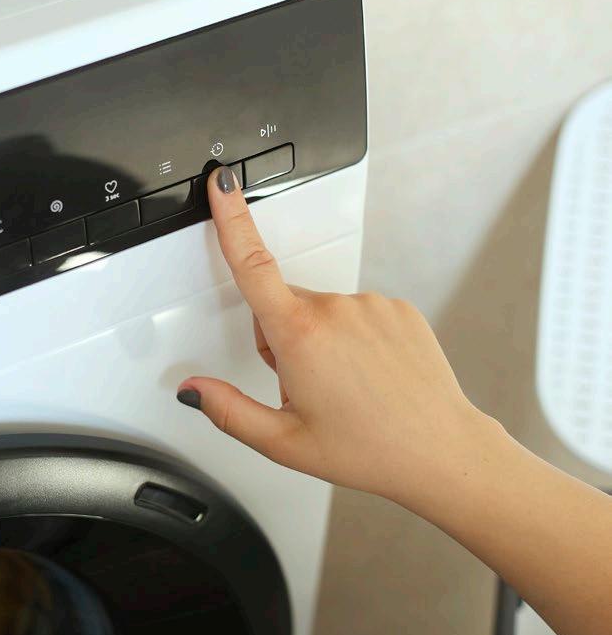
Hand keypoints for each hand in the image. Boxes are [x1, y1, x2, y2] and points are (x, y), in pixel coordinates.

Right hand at [177, 165, 506, 505]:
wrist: (441, 451)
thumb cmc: (369, 450)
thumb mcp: (283, 442)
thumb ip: (227, 410)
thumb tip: (192, 390)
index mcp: (301, 336)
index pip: (252, 264)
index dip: (231, 219)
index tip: (222, 183)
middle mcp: (336, 309)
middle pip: (281, 304)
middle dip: (280, 337)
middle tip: (305, 386)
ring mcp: (371, 305)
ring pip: (319, 310)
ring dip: (318, 339)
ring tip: (343, 385)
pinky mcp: (399, 308)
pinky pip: (355, 312)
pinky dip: (352, 338)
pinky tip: (366, 373)